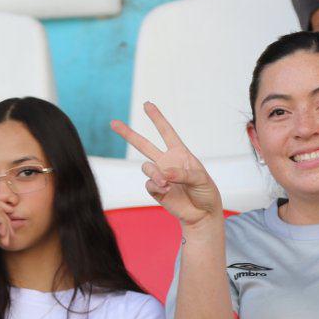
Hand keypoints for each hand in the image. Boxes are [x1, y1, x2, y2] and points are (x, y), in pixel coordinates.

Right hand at [111, 103, 223, 230]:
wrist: (202, 214)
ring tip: (166, 183)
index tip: (147, 104)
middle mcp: (167, 162)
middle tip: (113, 122)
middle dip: (128, 134)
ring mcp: (160, 176)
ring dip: (154, 174)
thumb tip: (164, 174)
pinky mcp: (156, 190)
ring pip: (146, 167)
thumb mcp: (200, 179)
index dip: (157, 118)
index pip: (167, 132)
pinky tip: (166, 190)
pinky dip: (156, 185)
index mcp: (180, 153)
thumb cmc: (205, 192)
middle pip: (144, 145)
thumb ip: (182, 174)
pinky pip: (149, 183)